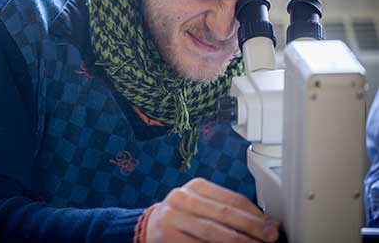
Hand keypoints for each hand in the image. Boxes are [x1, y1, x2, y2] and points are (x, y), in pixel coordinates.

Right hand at [146, 178, 279, 242]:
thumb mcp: (203, 205)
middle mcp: (182, 199)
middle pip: (223, 215)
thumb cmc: (185, 216)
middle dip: (251, 228)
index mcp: (195, 187)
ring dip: (238, 242)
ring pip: (212, 233)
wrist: (152, 227)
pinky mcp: (168, 239)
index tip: (272, 226)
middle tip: (270, 237)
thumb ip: (229, 211)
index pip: (231, 199)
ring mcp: (173, 219)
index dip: (255, 214)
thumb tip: (266, 223)